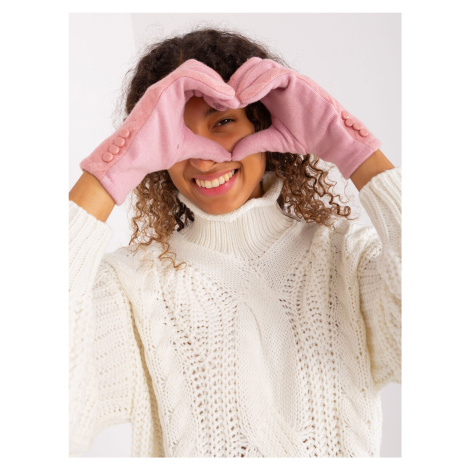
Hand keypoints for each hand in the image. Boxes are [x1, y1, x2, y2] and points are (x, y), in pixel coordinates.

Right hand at [80, 59, 238, 204]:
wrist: (133, 160)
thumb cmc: (154, 153)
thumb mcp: (189, 148)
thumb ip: (207, 148)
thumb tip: (227, 156)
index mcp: (173, 98)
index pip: (199, 81)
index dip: (217, 89)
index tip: (231, 105)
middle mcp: (167, 89)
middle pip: (199, 70)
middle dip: (219, 83)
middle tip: (234, 100)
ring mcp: (163, 87)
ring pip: (194, 68)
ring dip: (216, 81)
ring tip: (231, 99)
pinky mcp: (160, 91)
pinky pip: (188, 75)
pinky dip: (209, 83)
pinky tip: (222, 98)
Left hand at [229, 58, 380, 178]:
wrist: (328, 139)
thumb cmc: (305, 137)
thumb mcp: (273, 140)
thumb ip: (253, 143)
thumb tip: (231, 154)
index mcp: (271, 94)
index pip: (247, 80)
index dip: (232, 88)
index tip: (220, 104)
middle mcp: (279, 83)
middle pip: (251, 67)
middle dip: (235, 81)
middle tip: (224, 99)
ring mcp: (289, 79)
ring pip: (261, 67)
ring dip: (245, 81)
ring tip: (235, 100)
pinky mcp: (297, 81)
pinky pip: (274, 75)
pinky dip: (258, 84)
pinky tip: (247, 98)